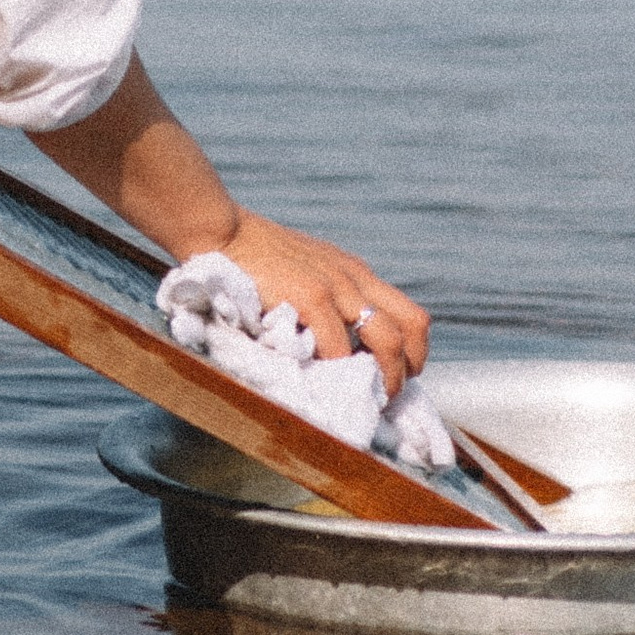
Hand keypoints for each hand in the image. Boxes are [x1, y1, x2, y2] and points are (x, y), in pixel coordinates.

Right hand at [215, 212, 429, 391]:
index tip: (394, 378)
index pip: (411, 317)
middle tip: (384, 398)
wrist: (221, 232)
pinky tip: (329, 384)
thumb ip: (328, 300)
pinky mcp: (310, 296)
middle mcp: (354, 278)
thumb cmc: (254, 259)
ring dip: (383, 379)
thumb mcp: (307, 271)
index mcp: (356, 273)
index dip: (412, 355)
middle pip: (410, 329)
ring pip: (387, 341)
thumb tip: (340, 350)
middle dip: (405, 372)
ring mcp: (335, 285)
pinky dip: (339, 371)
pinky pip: (340, 346)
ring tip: (367, 401)